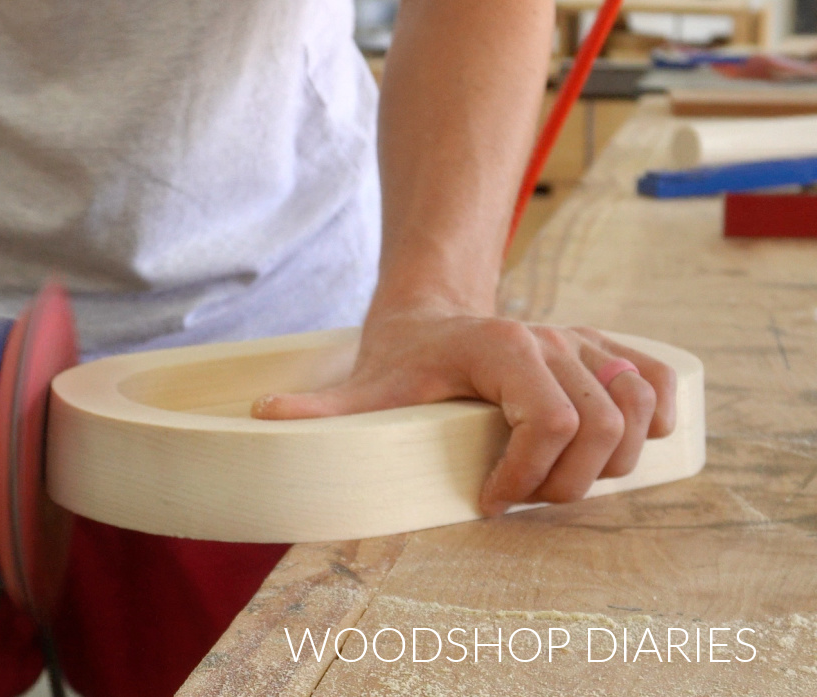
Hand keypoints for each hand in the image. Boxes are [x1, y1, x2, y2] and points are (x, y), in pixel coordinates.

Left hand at [251, 305, 675, 516]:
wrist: (431, 312)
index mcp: (504, 347)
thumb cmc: (403, 355)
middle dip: (567, 482)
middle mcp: (552, 340)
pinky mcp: (601, 349)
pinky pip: (655, 379)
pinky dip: (656, 415)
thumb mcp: (368, 384)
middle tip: (520, 497)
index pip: (548, 423)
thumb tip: (266, 419)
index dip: (525, 476)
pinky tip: (627, 445)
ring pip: (634, 408)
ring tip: (558, 479)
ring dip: (611, 461)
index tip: (487, 501)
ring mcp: (582, 342)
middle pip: (599, 427)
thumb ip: (326, 408)